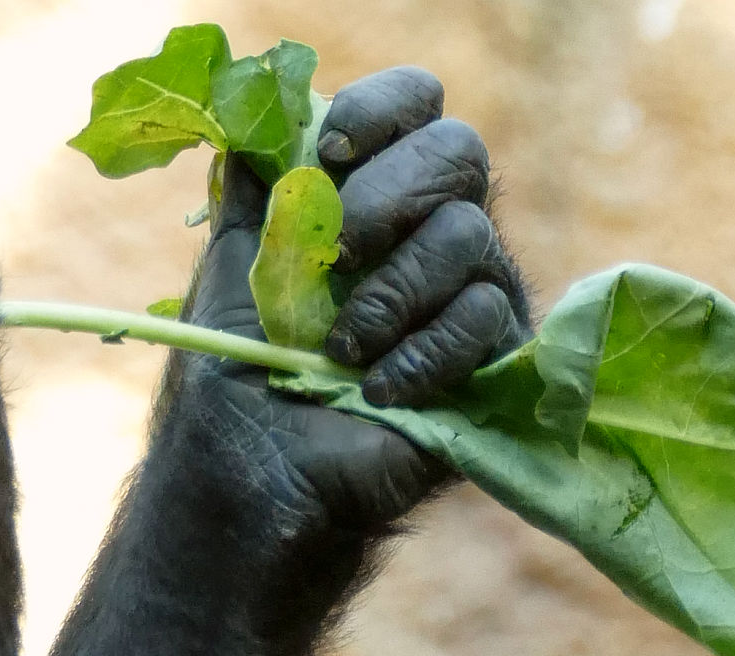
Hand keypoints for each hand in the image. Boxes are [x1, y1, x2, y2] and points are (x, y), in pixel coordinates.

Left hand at [183, 67, 531, 533]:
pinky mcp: (495, 355)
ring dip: (391, 292)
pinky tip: (380, 389)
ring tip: (342, 348)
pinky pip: (483, 318)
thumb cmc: (243, 365)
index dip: (384, 109)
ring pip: (469, 239)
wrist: (264, 469)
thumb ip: (262, 183)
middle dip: (390, 194)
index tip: (332, 152)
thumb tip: (271, 108)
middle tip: (340, 250)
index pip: (418, 107)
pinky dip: (422, 352)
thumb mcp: (239, 258)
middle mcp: (433, 230)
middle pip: (460, 154)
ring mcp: (472, 290)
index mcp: (376, 195)